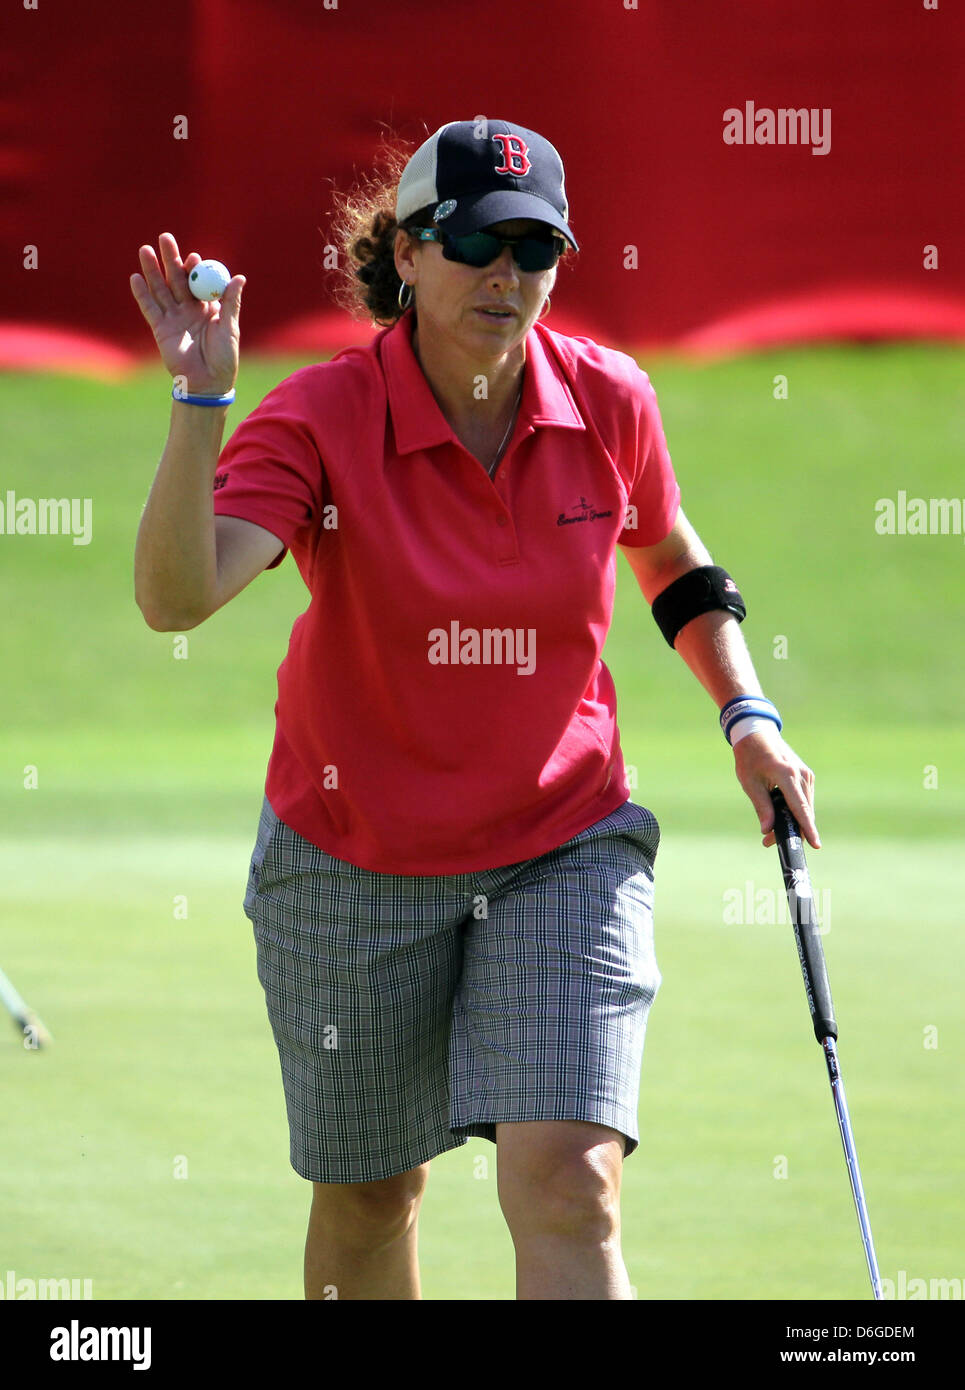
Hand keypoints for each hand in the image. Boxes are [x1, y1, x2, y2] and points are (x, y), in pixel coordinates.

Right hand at [130, 232, 244, 395]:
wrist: (208, 383)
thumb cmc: (224, 356)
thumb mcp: (230, 327)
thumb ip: (231, 302)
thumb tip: (239, 277)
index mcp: (207, 306)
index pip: (198, 281)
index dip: (195, 268)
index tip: (193, 257)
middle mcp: (188, 309)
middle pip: (177, 279)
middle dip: (170, 259)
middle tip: (165, 238)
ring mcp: (173, 317)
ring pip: (161, 289)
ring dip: (153, 270)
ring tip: (145, 250)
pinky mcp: (160, 329)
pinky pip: (149, 308)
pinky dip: (142, 294)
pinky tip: (136, 278)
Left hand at [732, 727, 819, 849]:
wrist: (758, 735)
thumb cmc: (750, 758)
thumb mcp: (750, 783)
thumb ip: (761, 807)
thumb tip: (767, 830)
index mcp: (786, 774)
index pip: (800, 807)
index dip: (807, 828)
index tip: (815, 844)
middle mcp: (801, 775)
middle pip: (804, 812)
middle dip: (791, 830)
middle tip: (768, 843)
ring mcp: (806, 775)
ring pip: (805, 807)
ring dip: (792, 822)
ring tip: (770, 833)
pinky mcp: (806, 776)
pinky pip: (804, 800)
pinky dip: (795, 811)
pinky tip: (780, 817)